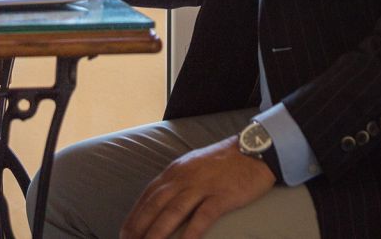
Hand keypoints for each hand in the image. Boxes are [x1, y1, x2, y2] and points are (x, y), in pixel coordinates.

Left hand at [120, 137, 275, 238]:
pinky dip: (190, 234)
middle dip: (139, 227)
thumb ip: (178, 181)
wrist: (255, 149)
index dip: (134, 215)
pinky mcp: (221, 196)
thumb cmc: (225, 160)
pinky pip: (202, 218)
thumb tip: (161, 201)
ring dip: (157, 233)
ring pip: (173, 212)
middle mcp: (184, 177)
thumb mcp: (194, 165)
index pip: (148, 195)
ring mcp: (202, 186)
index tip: (124, 232)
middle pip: (155, 205)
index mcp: (176, 170)